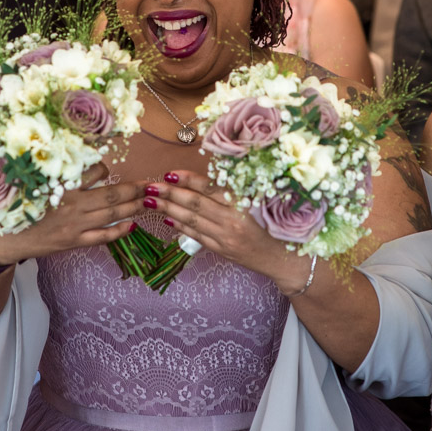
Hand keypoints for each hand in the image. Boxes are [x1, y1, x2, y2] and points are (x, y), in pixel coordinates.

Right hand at [0, 163, 143, 263]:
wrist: (2, 237)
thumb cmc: (17, 205)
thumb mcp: (36, 181)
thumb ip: (61, 172)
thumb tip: (86, 162)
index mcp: (62, 183)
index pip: (94, 171)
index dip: (107, 169)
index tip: (112, 169)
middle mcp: (71, 203)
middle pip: (112, 193)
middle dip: (135, 188)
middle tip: (152, 184)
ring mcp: (74, 224)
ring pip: (112, 213)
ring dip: (133, 207)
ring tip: (149, 201)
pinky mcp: (73, 241)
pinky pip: (102, 237)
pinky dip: (119, 230)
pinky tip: (132, 225)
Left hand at [145, 170, 308, 289]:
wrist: (280, 257)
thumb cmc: (268, 226)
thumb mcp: (253, 203)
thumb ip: (229, 194)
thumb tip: (199, 182)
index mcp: (241, 202)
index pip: (209, 187)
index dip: (187, 179)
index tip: (168, 174)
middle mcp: (232, 219)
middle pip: (195, 203)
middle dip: (170, 193)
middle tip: (151, 187)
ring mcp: (225, 236)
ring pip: (191, 220)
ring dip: (169, 209)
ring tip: (151, 202)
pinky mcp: (221, 250)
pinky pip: (197, 236)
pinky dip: (181, 226)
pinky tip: (167, 219)